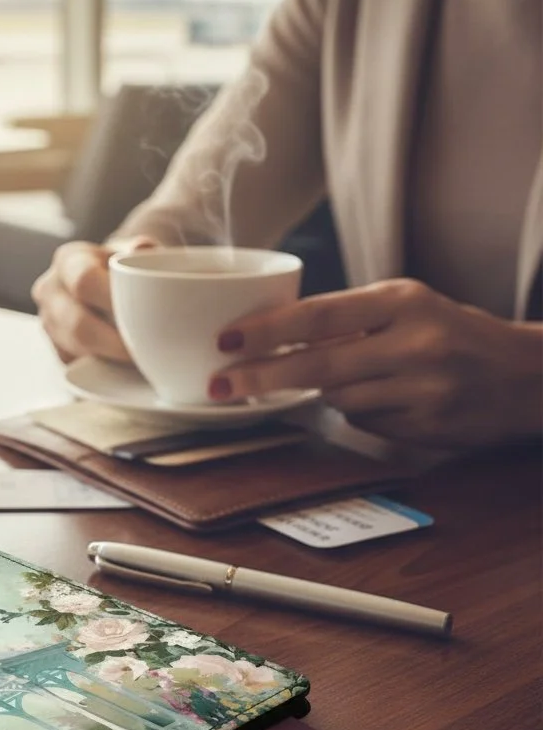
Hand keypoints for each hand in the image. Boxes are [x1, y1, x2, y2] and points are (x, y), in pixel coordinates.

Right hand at [31, 236, 157, 362]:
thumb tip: (143, 248)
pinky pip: (77, 365)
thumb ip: (142, 249)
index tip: (143, 317)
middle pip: (77, 325)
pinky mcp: (55, 348)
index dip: (113, 302)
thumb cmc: (125, 267)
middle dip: (115, 343)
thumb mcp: (134, 251)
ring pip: (76, 350)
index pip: (84, 282)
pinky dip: (102, 367)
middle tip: (147, 351)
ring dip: (110, 359)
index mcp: (68, 260)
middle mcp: (50, 290)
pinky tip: (124, 364)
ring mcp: (48, 322)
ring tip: (141, 359)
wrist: (109, 282)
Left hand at [208, 279, 542, 447]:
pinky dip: (359, 414)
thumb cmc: (453, 333)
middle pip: (317, 366)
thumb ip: (347, 318)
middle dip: (260, 377)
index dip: (266, 331)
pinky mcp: (425, 428)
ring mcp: (421, 389)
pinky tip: (388, 400)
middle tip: (219, 384)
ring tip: (359, 378)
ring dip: (325, 394)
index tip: (225, 339)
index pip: (318, 316)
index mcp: (402, 301)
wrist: (526, 376)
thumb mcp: (406, 306)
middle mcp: (413, 343)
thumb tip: (269, 335)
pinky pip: (364, 423)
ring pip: (337, 400)